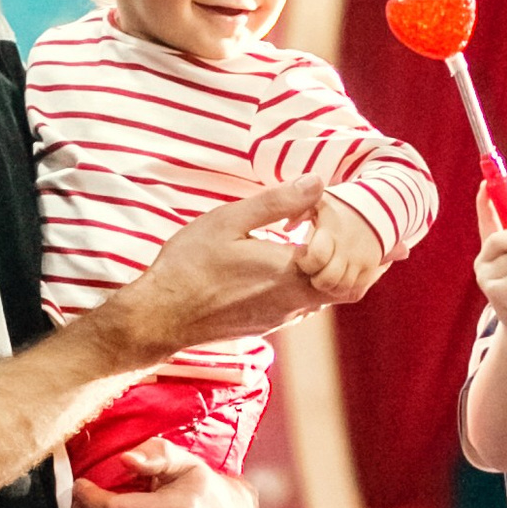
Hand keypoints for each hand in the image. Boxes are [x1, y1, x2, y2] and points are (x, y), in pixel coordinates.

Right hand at [92, 181, 325, 371]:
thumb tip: (317, 181)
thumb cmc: (190, 265)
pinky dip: (299, 286)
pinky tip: (272, 268)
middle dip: (338, 255)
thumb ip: (277, 203)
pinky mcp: (267, 326)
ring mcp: (282, 318)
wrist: (162, 316)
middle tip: (315, 231)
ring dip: (317, 271)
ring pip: (322, 296)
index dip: (339, 233)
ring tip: (292, 245)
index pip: (345, 258)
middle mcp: (295, 301)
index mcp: (291, 272)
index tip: (313, 216)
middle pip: (343, 283)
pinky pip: (299, 306)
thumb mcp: (229, 221)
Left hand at [297, 194, 387, 304]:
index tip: (302, 255)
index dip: (305, 262)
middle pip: (327, 280)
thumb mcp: (318, 202)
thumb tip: (287, 228)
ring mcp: (361, 260)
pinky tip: (337, 275)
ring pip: (341, 288)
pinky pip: (355, 288)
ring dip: (328, 285)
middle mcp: (347, 249)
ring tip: (324, 272)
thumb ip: (299, 212)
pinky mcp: (371, 267)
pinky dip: (343, 287)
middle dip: (315, 278)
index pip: (317, 258)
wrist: (375, 207)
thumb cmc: (338, 206)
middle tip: (313, 268)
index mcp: (332, 232)